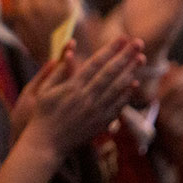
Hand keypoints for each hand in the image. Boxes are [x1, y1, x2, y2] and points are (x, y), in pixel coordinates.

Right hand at [21, 36, 145, 156]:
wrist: (47, 144)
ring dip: (130, 72)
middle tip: (138, 42)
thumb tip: (69, 50)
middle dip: (125, 56)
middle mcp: (87, 98)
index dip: (110, 49)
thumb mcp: (44, 90)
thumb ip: (58, 70)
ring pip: (117, 88)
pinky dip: (126, 94)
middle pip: (111, 73)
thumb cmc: (42, 114)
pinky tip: (134, 83)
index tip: (122, 38)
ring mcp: (96, 111)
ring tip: (140, 58)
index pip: (96, 63)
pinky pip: (117, 106)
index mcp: (73, 87)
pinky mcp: (100, 123)